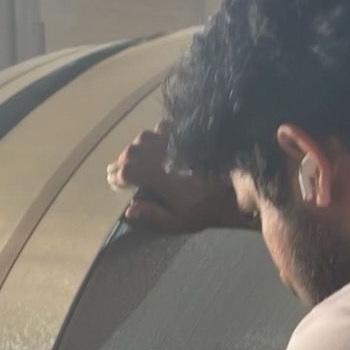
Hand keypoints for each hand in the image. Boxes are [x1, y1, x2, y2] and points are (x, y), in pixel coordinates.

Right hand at [106, 124, 249, 233]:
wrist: (234, 191)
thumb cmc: (204, 209)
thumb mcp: (179, 222)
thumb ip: (154, 216)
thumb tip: (129, 210)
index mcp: (164, 180)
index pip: (130, 171)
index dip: (118, 176)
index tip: (114, 182)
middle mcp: (167, 158)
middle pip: (133, 152)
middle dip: (122, 162)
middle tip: (119, 173)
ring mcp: (177, 145)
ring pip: (146, 137)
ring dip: (135, 148)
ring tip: (134, 160)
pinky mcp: (187, 137)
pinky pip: (166, 128)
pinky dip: (156, 134)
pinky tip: (154, 145)